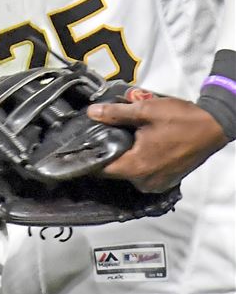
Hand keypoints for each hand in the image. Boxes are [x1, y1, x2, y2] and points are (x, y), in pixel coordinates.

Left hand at [87, 96, 227, 191]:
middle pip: (114, 171)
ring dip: (123, 156)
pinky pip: (143, 173)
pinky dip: (138, 161)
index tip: (80, 145)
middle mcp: (145, 181)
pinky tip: (137, 144)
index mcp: (137, 167)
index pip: (100, 169)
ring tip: (122, 137)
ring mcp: (158, 183)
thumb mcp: (144, 110)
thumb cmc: (181, 119)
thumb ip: (115, 113)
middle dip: (107, 152)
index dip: (88, 156)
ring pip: (129, 172)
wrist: (213, 126)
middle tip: (103, 134)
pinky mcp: (167, 180)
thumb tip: (92, 112)